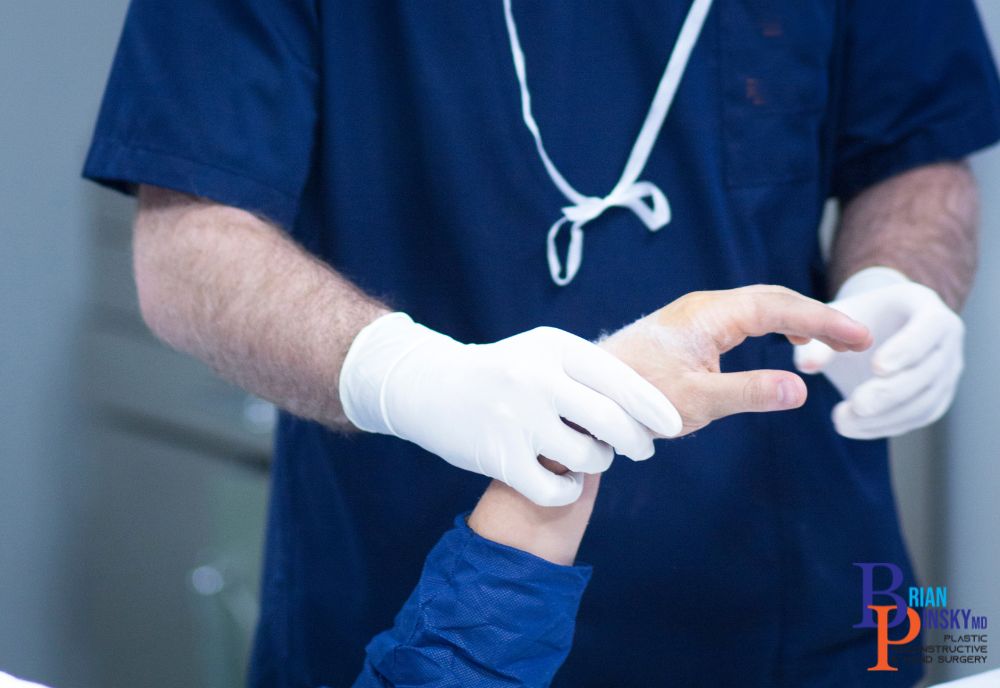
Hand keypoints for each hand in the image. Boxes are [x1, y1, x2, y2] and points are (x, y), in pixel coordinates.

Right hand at [339, 314, 681, 506]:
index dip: (653, 408)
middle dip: (637, 441)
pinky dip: (569, 490)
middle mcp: (537, 380)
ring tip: (592, 458)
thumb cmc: (502, 372)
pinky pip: (556, 488)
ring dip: (600, 463)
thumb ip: (588, 373)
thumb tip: (648, 406)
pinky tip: (565, 481)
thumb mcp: (542, 353)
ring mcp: (517, 419)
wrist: (429, 386)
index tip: (672, 426)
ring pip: (589, 457)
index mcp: (555, 349)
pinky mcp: (500, 456)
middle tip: (641, 450)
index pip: (621, 380)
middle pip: (613, 421)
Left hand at [601, 285, 872, 435]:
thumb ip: (748, 393)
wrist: (590, 393)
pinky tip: (783, 342)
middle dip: (817, 316)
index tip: (859, 337)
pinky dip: (773, 325)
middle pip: (773, 299)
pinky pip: (743, 317)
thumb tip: (801, 388)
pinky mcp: (689, 329)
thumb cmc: (636, 397)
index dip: (823, 320)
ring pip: (758, 306)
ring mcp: (696, 315)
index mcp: (709, 315)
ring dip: (796, 319)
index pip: (779, 308)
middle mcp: (704, 307)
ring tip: (828, 342)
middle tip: (857, 340)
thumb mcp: (696, 402)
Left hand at [794, 267, 963, 438]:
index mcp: (927, 307)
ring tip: (843, 421)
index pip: (930, 327)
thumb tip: (806, 366)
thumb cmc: (854, 317)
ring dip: (885, 417)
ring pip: (926, 401)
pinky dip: (887, 425)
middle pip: (929, 371)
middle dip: (891, 392)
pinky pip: (918, 416)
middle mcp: (947, 339)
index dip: (906, 349)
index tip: (876, 367)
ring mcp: (947, 369)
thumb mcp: (836, 317)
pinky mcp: (937, 395)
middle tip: (856, 405)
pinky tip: (855, 427)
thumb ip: (820, 335)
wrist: (873, 328)